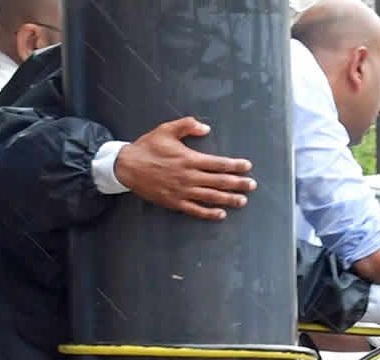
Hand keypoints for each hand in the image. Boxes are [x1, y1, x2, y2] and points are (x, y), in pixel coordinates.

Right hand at [116, 117, 256, 220]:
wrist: (127, 166)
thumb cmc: (148, 147)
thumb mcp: (166, 129)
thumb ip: (187, 125)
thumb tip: (206, 128)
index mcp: (189, 158)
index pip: (218, 163)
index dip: (235, 165)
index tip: (247, 167)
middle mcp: (189, 176)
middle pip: (219, 181)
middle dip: (238, 183)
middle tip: (252, 186)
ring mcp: (183, 191)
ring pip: (211, 196)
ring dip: (228, 199)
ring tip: (242, 201)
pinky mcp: (175, 202)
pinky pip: (195, 209)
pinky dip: (209, 213)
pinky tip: (220, 214)